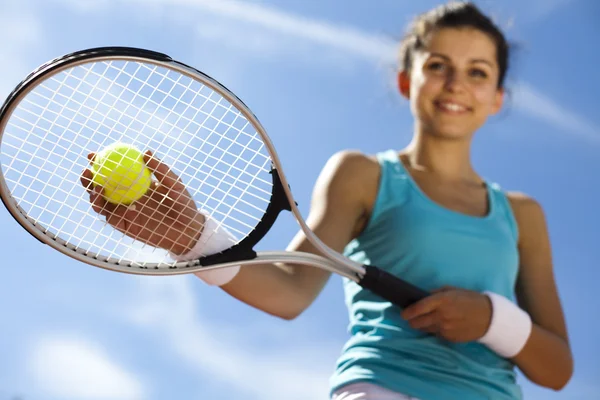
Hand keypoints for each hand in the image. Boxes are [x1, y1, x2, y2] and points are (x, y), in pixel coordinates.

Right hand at [80, 150, 203, 254]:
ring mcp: (123, 211)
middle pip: (100, 185)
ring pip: (100, 203)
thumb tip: (146, 152)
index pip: (113, 170)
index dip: (100, 162)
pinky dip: (111, 210)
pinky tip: (116, 203)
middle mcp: (125, 196)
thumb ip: (160, 169)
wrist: (187, 229)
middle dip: (89, 177)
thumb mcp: (174, 183)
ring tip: (94, 187)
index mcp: (133, 183)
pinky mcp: (124, 226)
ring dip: (93, 195)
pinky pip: (113, 218)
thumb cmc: (183, 203)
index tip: (92, 154)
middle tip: (87, 169)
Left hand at [401, 286, 492, 342]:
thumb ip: (437, 293)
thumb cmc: (470, 300)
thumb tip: (423, 296)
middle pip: (418, 322)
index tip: (403, 313)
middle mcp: (442, 316)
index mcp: (442, 301)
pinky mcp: (450, 338)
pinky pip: (437, 334)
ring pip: (426, 329)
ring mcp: (446, 328)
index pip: (419, 308)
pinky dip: (435, 330)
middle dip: (412, 321)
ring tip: (424, 320)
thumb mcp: (453, 291)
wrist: (489, 317)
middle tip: (410, 318)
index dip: (409, 312)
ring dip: (423, 325)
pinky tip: (440, 325)